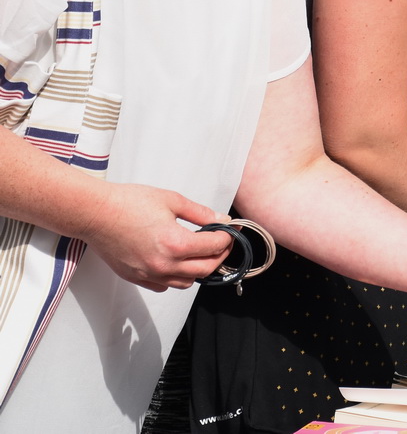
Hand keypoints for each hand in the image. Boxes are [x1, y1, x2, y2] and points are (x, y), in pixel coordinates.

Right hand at [83, 184, 233, 291]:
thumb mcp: (172, 200)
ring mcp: (148, 274)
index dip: (227, 237)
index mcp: (175, 244)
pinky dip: (177, 277)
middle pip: (205, 269)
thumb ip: (200, 213)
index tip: (231, 230)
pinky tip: (178, 262)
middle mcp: (163, 264)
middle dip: (219, 255)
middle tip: (222, 242)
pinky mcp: (135, 277)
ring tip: (201, 252)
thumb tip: (221, 219)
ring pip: (186, 282)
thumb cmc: (129, 203)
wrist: (95, 213)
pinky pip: (165, 285)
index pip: (214, 247)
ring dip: (199, 269)